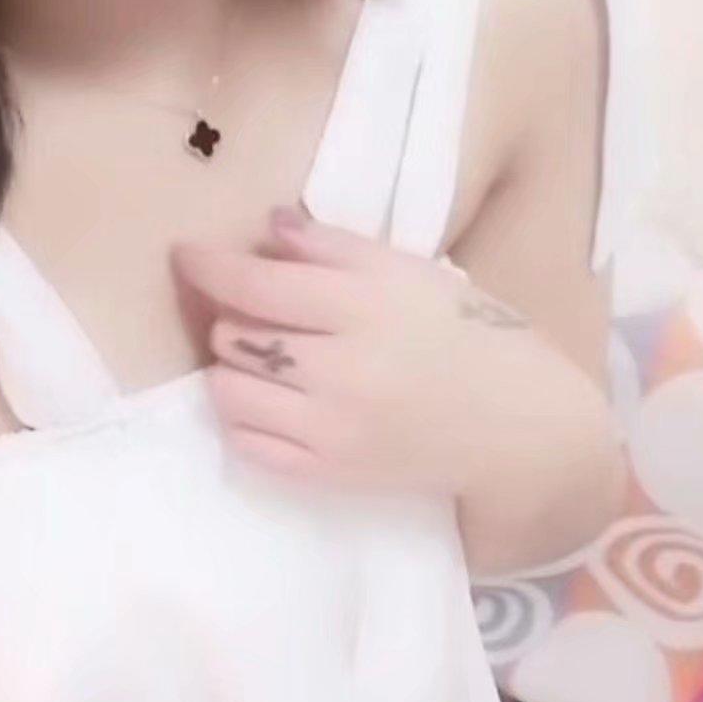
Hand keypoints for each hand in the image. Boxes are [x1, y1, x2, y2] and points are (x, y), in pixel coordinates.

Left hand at [171, 206, 530, 499]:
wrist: (516, 428)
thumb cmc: (467, 335)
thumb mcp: (411, 273)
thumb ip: (335, 247)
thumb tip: (267, 227)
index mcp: (365, 306)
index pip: (256, 285)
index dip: (208, 266)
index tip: (186, 255)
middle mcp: (342, 369)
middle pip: (234, 336)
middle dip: (234, 317)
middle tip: (262, 315)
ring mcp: (332, 429)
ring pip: (228, 391)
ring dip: (233, 368)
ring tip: (267, 359)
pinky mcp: (329, 474)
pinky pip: (247, 443)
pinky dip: (245, 416)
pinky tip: (272, 400)